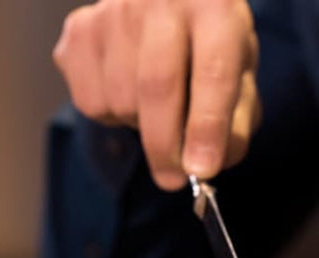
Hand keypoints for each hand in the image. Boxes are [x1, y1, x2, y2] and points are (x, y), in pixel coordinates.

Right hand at [52, 0, 260, 189]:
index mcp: (213, 6)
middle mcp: (160, 0)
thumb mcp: (238, 70)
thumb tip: (208, 165)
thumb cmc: (207, 40)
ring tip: (156, 108)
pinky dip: (111, 115)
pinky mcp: (79, 30)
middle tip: (174, 179)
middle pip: (156, 87)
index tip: (203, 169)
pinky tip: (127, 92)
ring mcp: (112, 12)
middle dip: (165, 146)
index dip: (206, 127)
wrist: (163, 2)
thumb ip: (236, 119)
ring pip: (120, 100)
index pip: (212, 72)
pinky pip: (90, 101)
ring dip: (139, 126)